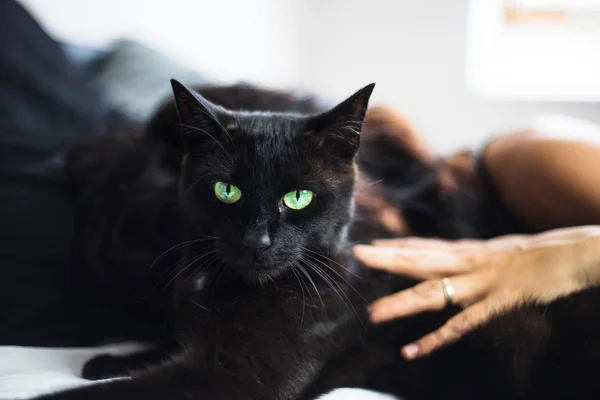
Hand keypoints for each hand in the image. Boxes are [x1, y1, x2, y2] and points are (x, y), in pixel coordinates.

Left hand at [353, 226, 599, 359]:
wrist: (579, 251)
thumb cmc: (544, 253)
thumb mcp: (505, 251)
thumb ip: (479, 256)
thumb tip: (459, 256)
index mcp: (474, 250)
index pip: (428, 246)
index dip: (399, 245)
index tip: (372, 245)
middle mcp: (472, 261)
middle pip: (422, 259)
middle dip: (389, 259)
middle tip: (357, 255)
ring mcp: (484, 281)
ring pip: (435, 292)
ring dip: (402, 303)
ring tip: (373, 313)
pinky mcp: (500, 301)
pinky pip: (462, 324)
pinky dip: (436, 339)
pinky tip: (412, 351)